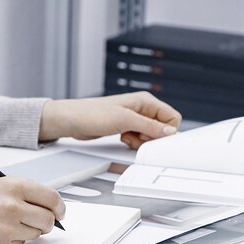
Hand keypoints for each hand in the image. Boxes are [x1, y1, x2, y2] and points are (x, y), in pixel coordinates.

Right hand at [0, 176, 64, 243]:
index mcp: (13, 187)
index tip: (59, 212)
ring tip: (8, 224)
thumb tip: (46, 203)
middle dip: (47, 222)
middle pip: (48, 220)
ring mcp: (7, 229)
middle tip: (38, 221)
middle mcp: (12, 207)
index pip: (52, 198)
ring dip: (29, 231)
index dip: (59, 207)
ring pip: (36, 235)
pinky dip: (13, 241)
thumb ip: (21, 190)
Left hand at [39, 92, 181, 148]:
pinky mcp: (125, 127)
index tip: (154, 139)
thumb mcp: (124, 120)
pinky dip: (133, 142)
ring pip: (149, 135)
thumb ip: (149, 126)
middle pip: (161, 128)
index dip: (166, 131)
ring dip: (141, 141)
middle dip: (151, 138)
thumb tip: (169, 132)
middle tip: (137, 138)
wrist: (71, 120)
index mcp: (146, 102)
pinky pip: (138, 138)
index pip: (171, 118)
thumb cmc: (92, 114)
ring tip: (127, 137)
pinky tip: (123, 139)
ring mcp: (133, 119)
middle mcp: (141, 109)